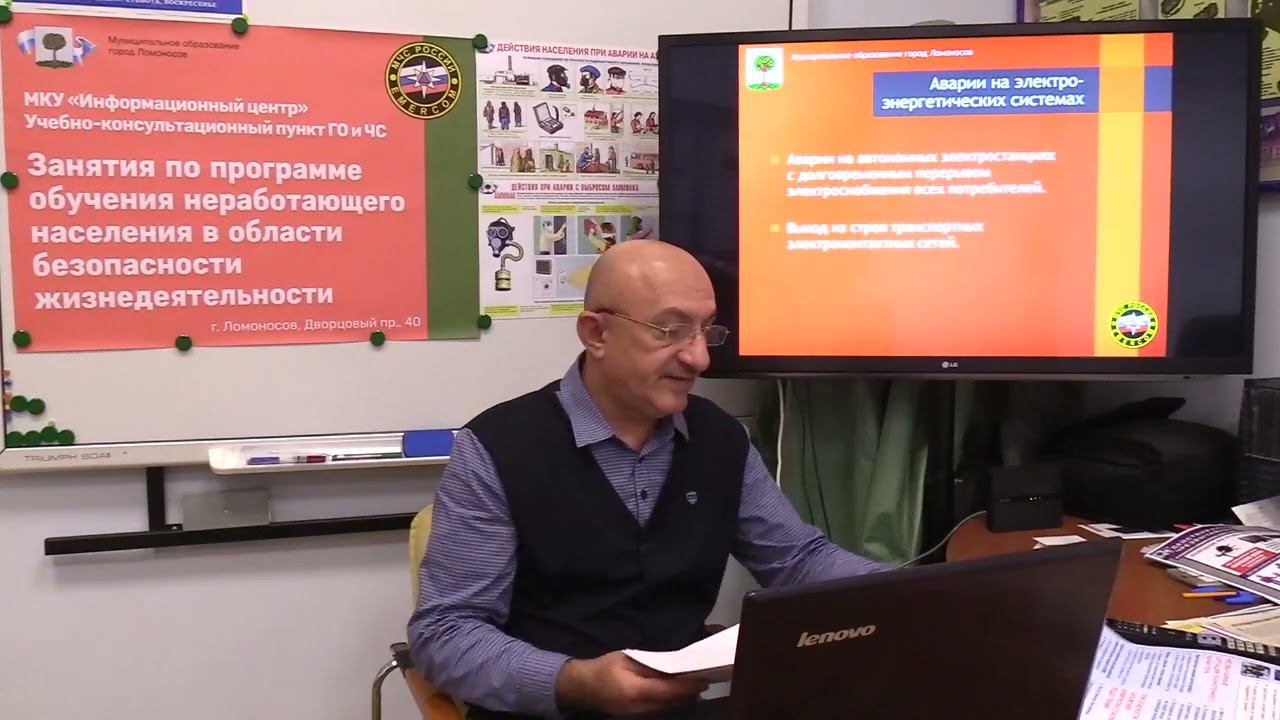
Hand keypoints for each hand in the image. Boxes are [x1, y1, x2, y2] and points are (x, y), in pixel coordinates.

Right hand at [556, 651, 708, 715]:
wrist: (582, 687)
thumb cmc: (604, 668)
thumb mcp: (626, 660)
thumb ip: (651, 665)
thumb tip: (674, 667)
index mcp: (637, 691)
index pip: (670, 691)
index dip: (689, 686)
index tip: (704, 678)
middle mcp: (641, 708)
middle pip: (672, 702)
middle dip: (689, 692)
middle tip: (705, 678)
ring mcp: (639, 715)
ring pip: (668, 707)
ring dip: (682, 697)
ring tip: (695, 684)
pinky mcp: (637, 716)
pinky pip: (660, 709)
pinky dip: (671, 700)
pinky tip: (677, 691)